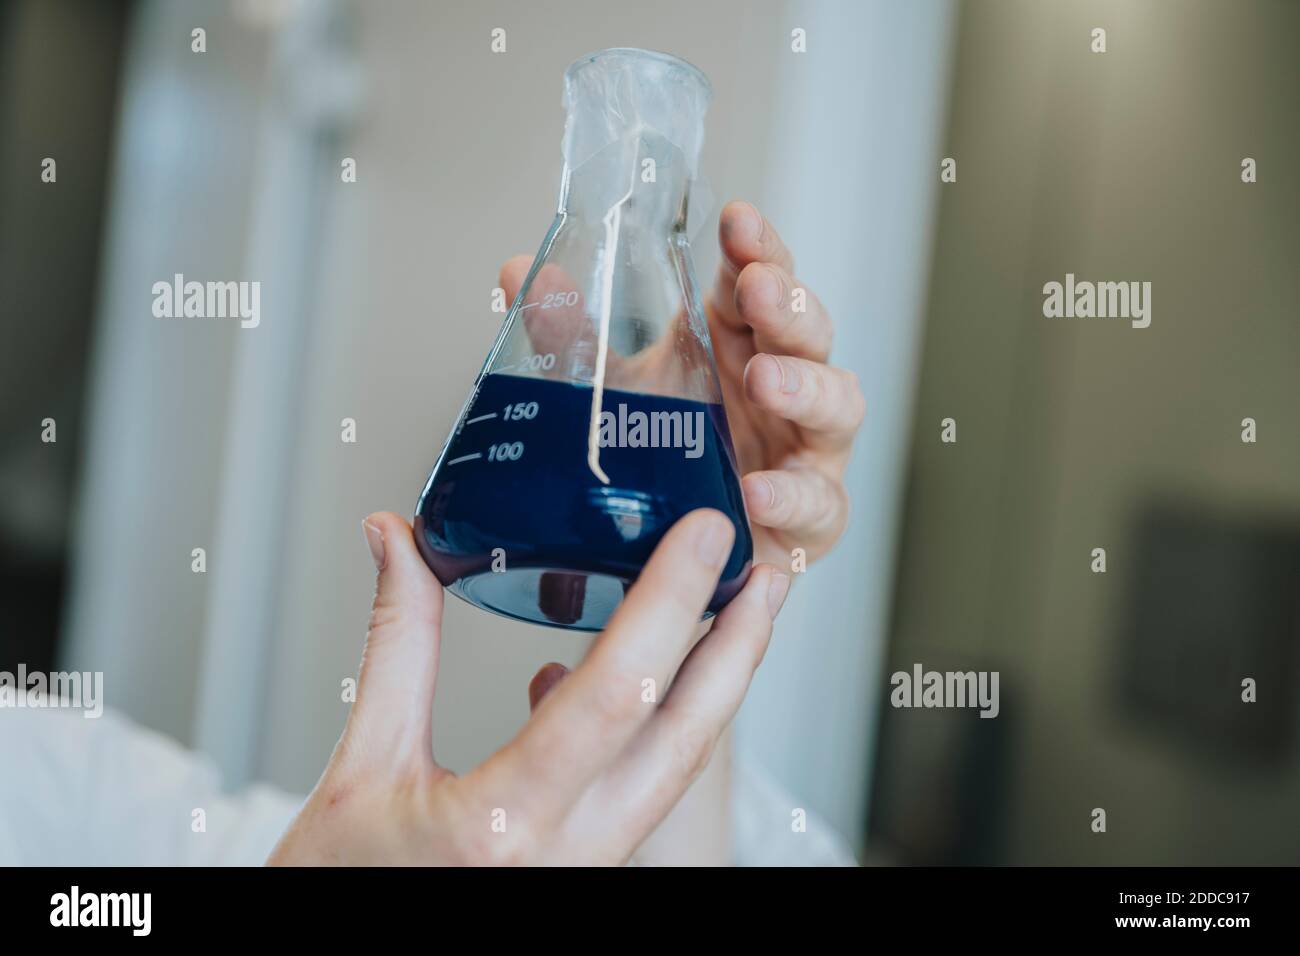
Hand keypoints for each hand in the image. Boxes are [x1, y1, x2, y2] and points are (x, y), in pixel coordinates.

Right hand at [268, 509, 788, 865]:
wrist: (339, 955)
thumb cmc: (337, 887)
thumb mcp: (357, 767)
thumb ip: (395, 645)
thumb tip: (398, 539)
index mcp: (504, 821)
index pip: (616, 692)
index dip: (669, 603)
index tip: (701, 536)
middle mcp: (567, 851)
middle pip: (685, 738)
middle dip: (737, 647)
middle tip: (765, 570)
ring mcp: (587, 866)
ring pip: (676, 766)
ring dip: (715, 685)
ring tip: (734, 610)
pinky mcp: (587, 865)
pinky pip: (644, 787)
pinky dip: (663, 723)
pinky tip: (639, 674)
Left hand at [500, 200, 863, 572]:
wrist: (679, 553)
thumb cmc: (666, 459)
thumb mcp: (614, 393)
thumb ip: (572, 341)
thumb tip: (520, 272)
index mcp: (740, 341)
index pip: (761, 277)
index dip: (758, 246)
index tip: (737, 220)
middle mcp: (785, 384)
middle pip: (809, 330)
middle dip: (788, 303)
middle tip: (758, 288)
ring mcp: (807, 448)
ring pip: (837, 402)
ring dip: (805, 384)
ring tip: (764, 378)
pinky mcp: (813, 517)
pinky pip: (819, 504)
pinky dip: (791, 497)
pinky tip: (757, 491)